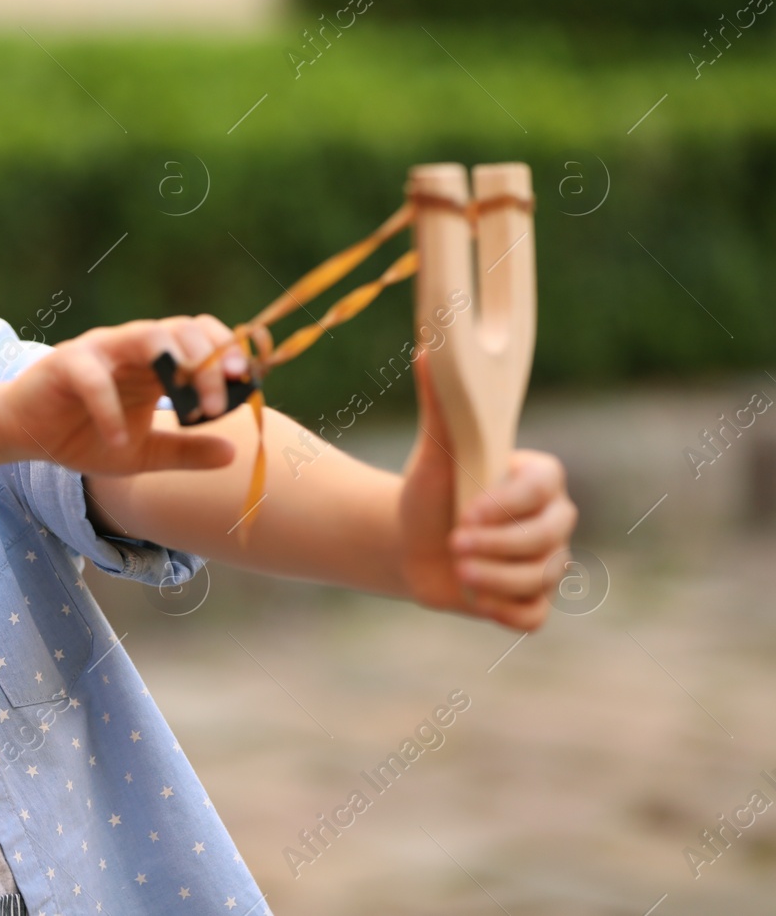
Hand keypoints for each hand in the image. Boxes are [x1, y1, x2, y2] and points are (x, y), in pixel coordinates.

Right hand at [0, 315, 246, 476]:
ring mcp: (100, 350)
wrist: (26, 436)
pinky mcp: (65, 363)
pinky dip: (110, 409)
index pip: (201, 337)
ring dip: (177, 368)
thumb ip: (185, 450)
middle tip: (223, 403)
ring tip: (193, 410)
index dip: (228, 353)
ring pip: (147, 336)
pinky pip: (94, 378)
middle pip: (183, 332)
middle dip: (211, 363)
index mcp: (156, 362)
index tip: (250, 383)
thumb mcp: (142, 453)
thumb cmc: (84, 436)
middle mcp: (132, 347)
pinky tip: (119, 440)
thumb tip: (235, 452)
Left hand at [398, 346, 579, 630]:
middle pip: (548, 540)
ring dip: (493, 578)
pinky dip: (504, 611)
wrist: (410, 543)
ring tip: (457, 567)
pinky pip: (534, 616)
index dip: (507, 506)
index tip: (466, 510)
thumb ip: (440, 404)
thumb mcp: (433, 450)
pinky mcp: (532, 600)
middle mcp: (554, 520)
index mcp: (540, 478)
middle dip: (499, 547)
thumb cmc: (427, 491)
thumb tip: (432, 348)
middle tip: (454, 544)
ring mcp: (548, 563)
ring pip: (540, 578)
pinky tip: (477, 598)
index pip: (544, 491)